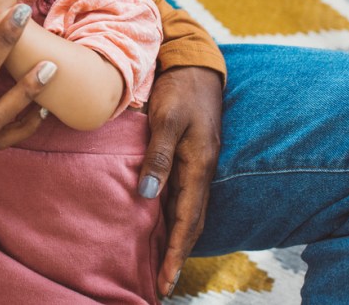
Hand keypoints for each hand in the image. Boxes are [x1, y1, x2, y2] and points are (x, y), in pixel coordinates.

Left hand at [140, 66, 221, 297]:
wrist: (196, 66)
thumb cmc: (180, 91)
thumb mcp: (167, 120)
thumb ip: (158, 157)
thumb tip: (147, 196)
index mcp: (199, 166)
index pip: (188, 221)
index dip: (177, 253)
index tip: (165, 281)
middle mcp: (201, 172)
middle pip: (191, 224)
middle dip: (178, 256)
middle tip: (161, 285)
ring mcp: (197, 166)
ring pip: (187, 212)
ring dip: (176, 240)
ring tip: (160, 265)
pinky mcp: (190, 158)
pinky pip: (182, 196)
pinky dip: (173, 218)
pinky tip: (159, 225)